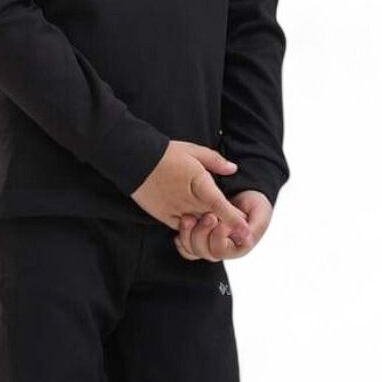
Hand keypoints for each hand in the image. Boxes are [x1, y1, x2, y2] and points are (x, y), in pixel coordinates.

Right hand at [131, 141, 250, 239]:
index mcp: (200, 184)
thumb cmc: (166, 153)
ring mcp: (176, 210)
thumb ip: (216, 162)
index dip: (234, 220)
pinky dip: (189, 227)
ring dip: (207, 226)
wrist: (135, 160)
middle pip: (212, 219)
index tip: (246, 231)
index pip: (220, 206)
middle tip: (237, 228)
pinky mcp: (164, 215)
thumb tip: (233, 169)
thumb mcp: (194, 150)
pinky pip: (181, 228)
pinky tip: (194, 221)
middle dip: (225, 224)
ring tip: (213, 222)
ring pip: (197, 225)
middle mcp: (189, 201)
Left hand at [174, 190, 272, 261]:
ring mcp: (210, 245)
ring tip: (188, 218)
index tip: (218, 218)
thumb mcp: (260, 212)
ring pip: (193, 250)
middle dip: (201, 233)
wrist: (243, 195)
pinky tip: (183, 225)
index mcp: (238, 247)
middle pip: (204, 252)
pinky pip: (186, 248)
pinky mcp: (199, 238)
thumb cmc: (254, 205)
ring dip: (188, 234)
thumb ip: (255, 226)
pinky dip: (181, 239)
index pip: (220, 250)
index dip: (217, 236)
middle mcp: (223, 250)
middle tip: (206, 215)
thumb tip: (247, 240)